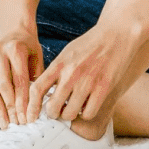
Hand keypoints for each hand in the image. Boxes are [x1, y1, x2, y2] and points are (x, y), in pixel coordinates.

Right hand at [0, 26, 44, 125]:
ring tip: (8, 125)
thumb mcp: (38, 58)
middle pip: (5, 86)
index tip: (28, 118)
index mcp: (15, 49)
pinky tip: (1, 116)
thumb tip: (39, 106)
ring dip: (0, 109)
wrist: (14, 32)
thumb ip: (37, 78)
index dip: (23, 101)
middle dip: (12, 108)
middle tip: (20, 124)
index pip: (20, 80)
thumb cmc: (29, 48)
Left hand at [36, 7, 148, 128]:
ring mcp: (87, 81)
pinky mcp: (104, 87)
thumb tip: (44, 92)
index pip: (37, 89)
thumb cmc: (90, 45)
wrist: (116, 33)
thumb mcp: (67, 53)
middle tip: (58, 112)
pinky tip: (88, 106)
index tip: (32, 115)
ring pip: (70, 113)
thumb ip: (56, 71)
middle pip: (52, 107)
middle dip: (53, 114)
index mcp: (59, 63)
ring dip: (69, 115)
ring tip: (73, 109)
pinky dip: (86, 114)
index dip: (31, 106)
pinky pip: (89, 113)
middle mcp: (71, 73)